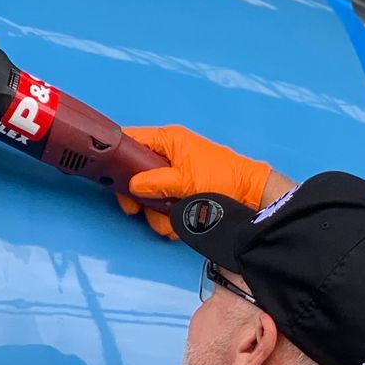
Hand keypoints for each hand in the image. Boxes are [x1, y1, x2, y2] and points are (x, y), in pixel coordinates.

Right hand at [113, 124, 272, 238]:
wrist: (252, 196)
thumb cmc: (226, 178)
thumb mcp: (185, 180)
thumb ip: (156, 182)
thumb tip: (133, 186)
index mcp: (167, 140)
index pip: (130, 140)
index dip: (117, 157)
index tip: (112, 177)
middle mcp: (168, 155)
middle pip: (136, 174)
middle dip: (139, 197)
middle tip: (138, 209)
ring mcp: (175, 174)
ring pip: (150, 194)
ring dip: (156, 213)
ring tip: (170, 221)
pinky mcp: (182, 191)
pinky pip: (165, 204)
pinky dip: (170, 217)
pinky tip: (180, 224)